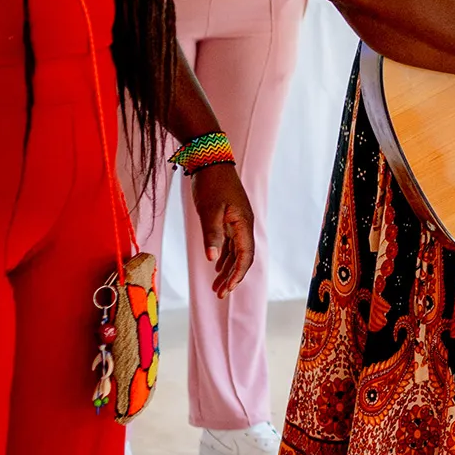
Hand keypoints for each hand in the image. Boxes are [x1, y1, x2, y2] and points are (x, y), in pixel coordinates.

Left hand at [190, 162, 254, 297]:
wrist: (211, 161)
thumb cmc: (211, 184)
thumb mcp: (209, 210)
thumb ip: (212, 235)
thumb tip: (212, 260)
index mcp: (243, 223)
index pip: (245, 256)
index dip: (237, 274)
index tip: (227, 290)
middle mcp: (244, 225)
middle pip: (242, 257)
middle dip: (232, 277)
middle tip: (219, 294)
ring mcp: (237, 222)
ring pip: (235, 252)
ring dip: (227, 269)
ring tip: (216, 287)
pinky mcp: (229, 218)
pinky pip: (230, 244)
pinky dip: (224, 257)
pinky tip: (216, 267)